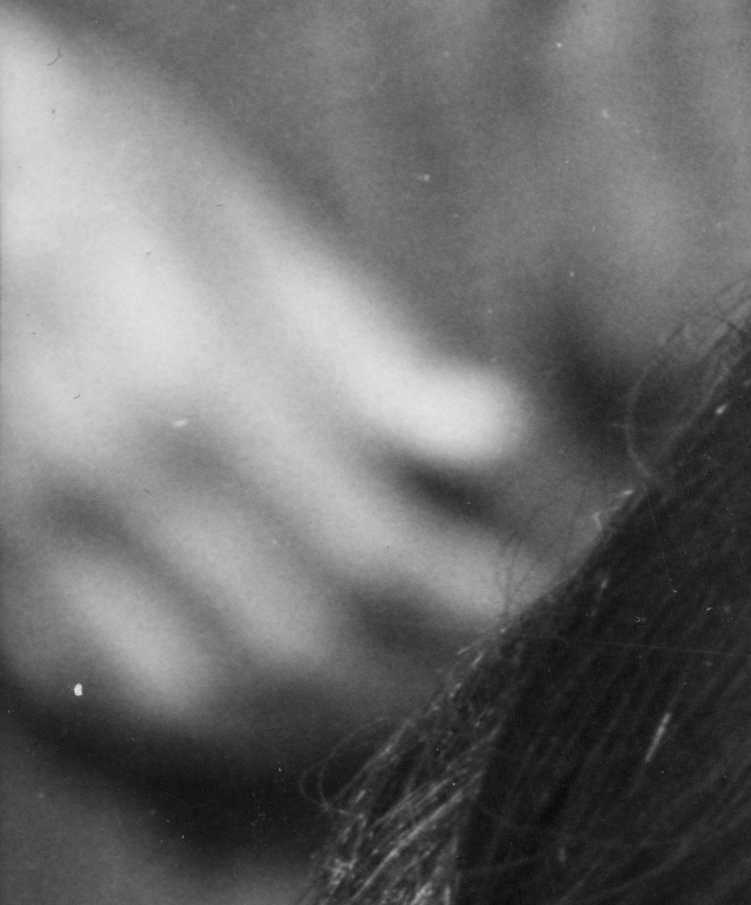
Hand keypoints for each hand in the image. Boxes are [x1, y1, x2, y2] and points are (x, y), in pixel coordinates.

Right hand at [1, 0, 545, 773]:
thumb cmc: (137, 183)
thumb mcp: (270, 235)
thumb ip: (380, 356)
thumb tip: (499, 440)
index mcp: (183, 383)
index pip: (370, 557)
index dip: (475, 598)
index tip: (543, 595)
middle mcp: (94, 472)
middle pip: (301, 645)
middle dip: (423, 671)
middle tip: (500, 654)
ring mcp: (29, 529)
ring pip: (212, 696)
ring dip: (335, 717)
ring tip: (420, 679)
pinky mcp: (0, 567)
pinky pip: (122, 696)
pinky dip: (230, 721)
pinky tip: (304, 695)